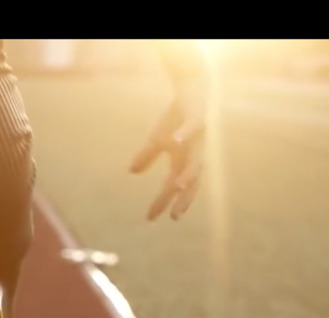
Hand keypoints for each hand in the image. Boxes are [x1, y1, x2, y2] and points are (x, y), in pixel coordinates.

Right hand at [128, 79, 206, 220]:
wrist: (190, 89)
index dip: (162, 202)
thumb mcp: (156, 138)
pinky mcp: (196, 117)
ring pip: (196, 159)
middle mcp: (193, 153)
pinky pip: (192, 127)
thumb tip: (132, 171)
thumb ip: (146, 156)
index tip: (150, 217)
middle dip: (184, 198)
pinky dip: (184, 134)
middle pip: (192, 181)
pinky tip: (175, 139)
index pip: (172, 186)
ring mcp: (196, 137)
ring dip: (188, 173)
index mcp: (182, 160)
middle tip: (175, 216)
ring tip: (177, 186)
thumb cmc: (175, 116)